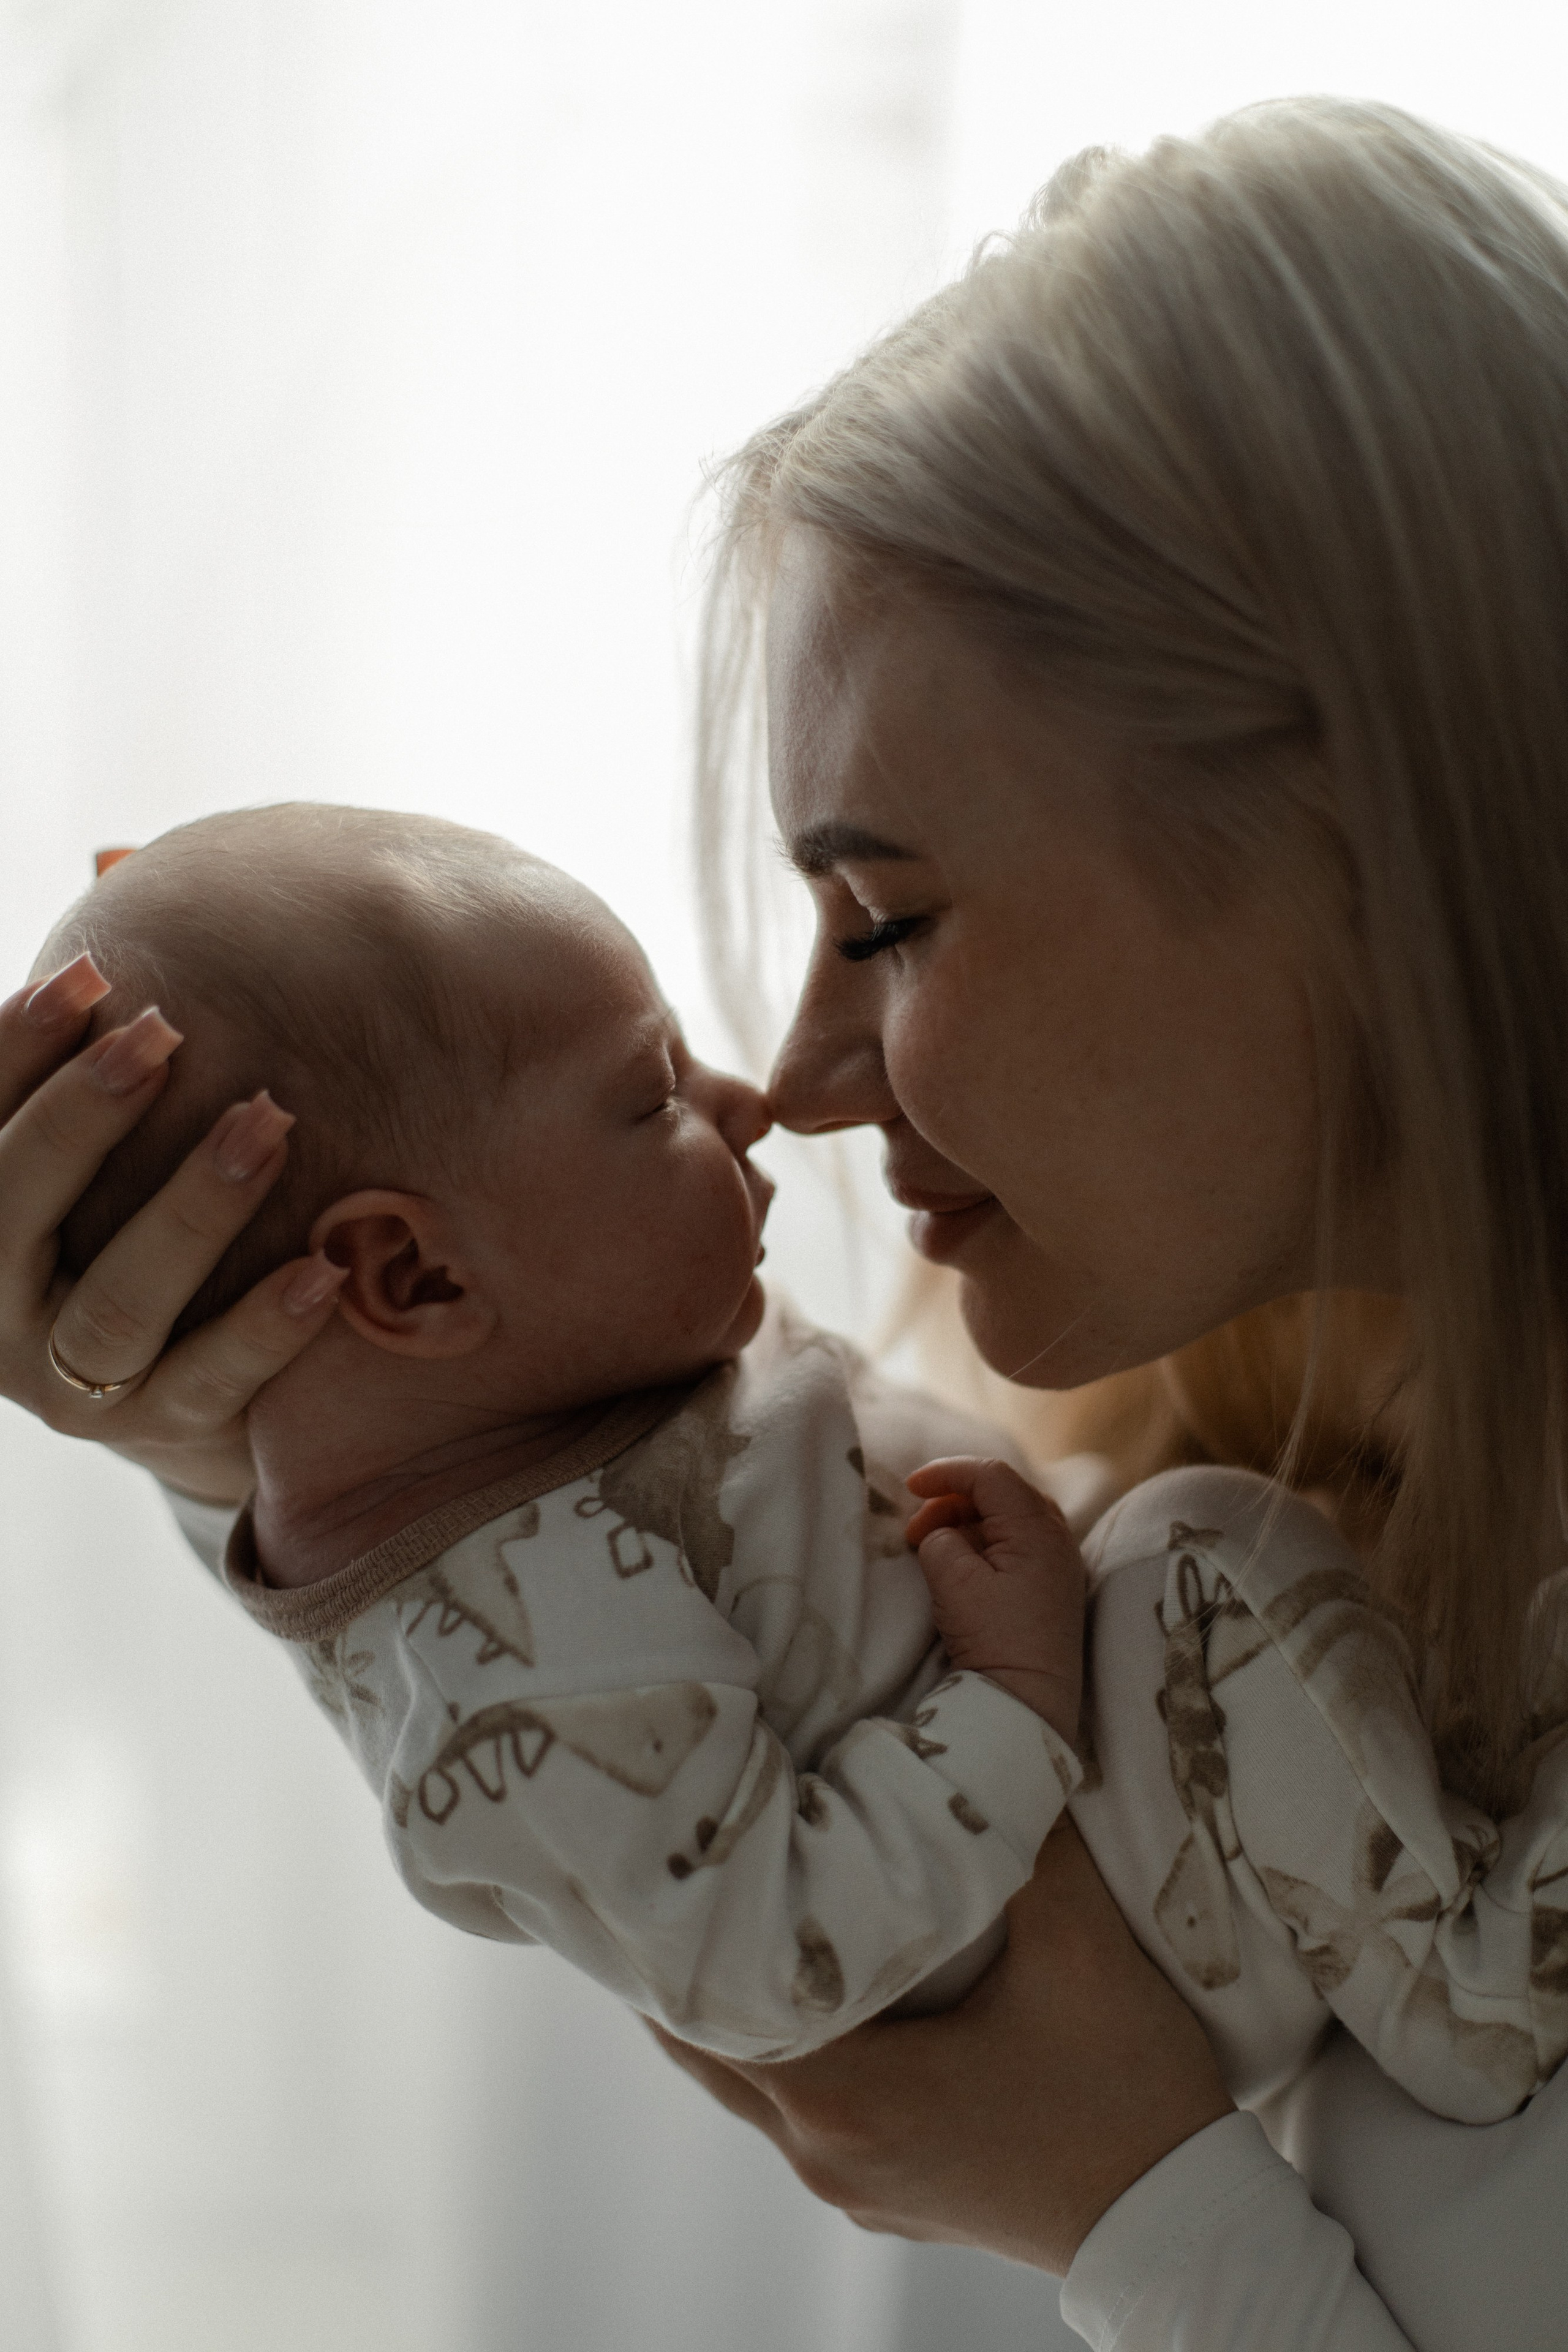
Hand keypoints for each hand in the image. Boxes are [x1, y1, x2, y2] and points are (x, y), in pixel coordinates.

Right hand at [0, 957, 346, 1502]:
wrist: (192, 1384)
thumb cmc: (139, 1213)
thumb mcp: (107, 1133)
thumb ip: (103, 1031)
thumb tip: (115, 857)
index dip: (12, 1052)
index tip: (85, 972)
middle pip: (11, 1211)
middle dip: (83, 1117)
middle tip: (162, 1036)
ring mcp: (76, 1382)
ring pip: (117, 1304)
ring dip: (190, 1210)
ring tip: (266, 1125)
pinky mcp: (165, 1430)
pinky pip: (212, 1382)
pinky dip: (263, 1326)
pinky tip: (322, 1268)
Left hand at [649, 1822, 1232, 2273]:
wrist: (1181, 2225)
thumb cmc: (1127, 2091)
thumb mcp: (1079, 1945)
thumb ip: (1020, 1838)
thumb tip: (985, 1740)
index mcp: (848, 2096)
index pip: (707, 2009)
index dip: (676, 1932)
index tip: (659, 1858)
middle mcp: (826, 2152)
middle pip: (710, 2048)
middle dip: (688, 1963)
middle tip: (671, 1867)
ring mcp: (853, 2182)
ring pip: (751, 2081)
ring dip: (737, 2005)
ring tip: (724, 1911)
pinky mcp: (886, 2190)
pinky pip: (799, 2108)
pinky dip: (783, 2047)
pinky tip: (805, 1985)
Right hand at [906, 1456, 1085, 1739]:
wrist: (1029, 1701)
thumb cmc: (994, 1638)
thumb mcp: (953, 1581)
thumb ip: (940, 1540)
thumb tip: (942, 1534)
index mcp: (1038, 1529)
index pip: (991, 1476)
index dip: (946, 1472)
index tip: (909, 1487)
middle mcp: (1057, 1539)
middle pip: (1002, 1494)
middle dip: (952, 1501)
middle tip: (916, 1531)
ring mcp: (1059, 1564)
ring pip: (1009, 1519)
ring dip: (966, 1523)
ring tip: (932, 1549)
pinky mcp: (1052, 1588)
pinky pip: (1017, 1545)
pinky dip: (983, 1544)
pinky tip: (959, 1566)